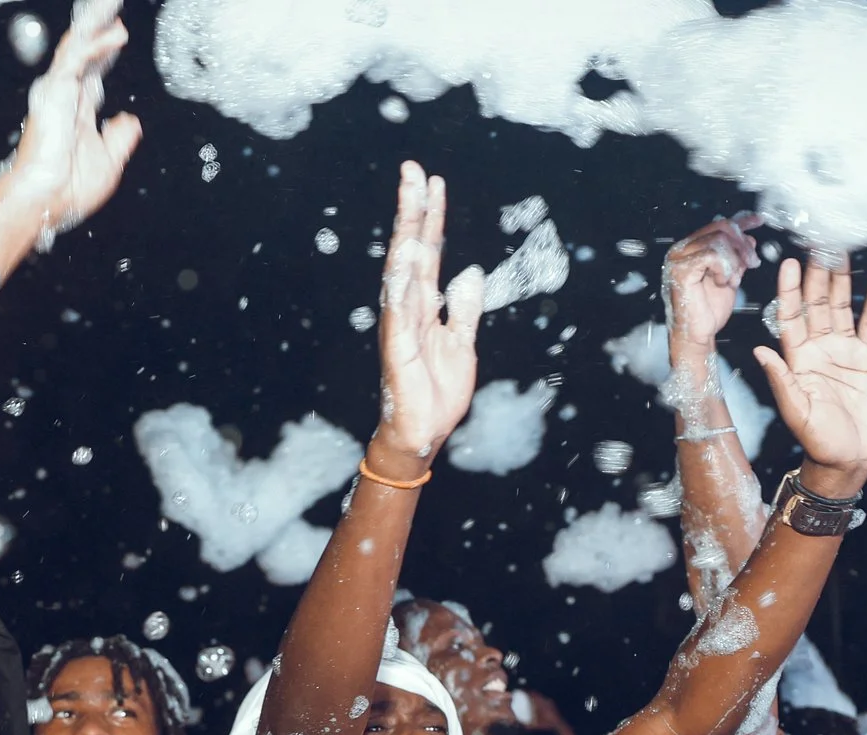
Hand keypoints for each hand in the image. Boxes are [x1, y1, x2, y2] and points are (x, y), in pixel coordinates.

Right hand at [2, 0, 141, 238]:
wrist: (46, 201)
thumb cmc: (68, 190)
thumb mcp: (109, 162)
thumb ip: (120, 139)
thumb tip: (131, 122)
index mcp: (77, 112)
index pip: (93, 71)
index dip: (106, 51)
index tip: (118, 33)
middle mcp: (67, 97)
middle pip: (85, 51)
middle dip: (99, 26)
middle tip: (113, 5)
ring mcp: (59, 92)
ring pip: (78, 45)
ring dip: (97, 23)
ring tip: (113, 4)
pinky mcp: (55, 91)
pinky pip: (76, 59)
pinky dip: (96, 45)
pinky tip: (115, 35)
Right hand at [374, 161, 483, 464]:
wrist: (422, 433)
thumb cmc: (436, 393)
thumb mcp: (462, 343)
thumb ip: (463, 309)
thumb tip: (469, 276)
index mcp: (423, 305)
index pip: (427, 251)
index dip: (431, 217)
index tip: (432, 182)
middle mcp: (407, 307)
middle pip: (411, 248)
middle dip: (413, 208)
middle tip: (413, 169)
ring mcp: (400, 324)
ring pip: (402, 268)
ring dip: (406, 231)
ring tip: (409, 196)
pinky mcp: (397, 346)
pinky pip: (399, 308)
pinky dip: (400, 280)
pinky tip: (404, 253)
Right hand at [664, 213, 762, 350]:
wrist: (697, 336)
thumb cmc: (708, 312)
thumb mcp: (730, 276)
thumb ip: (736, 256)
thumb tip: (749, 237)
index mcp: (691, 249)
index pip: (719, 224)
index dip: (741, 222)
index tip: (759, 221)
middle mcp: (681, 250)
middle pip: (721, 228)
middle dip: (742, 245)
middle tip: (751, 263)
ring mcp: (678, 259)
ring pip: (718, 240)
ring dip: (734, 260)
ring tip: (733, 279)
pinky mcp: (680, 271)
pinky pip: (711, 255)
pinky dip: (724, 268)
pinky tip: (723, 282)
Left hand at [753, 256, 866, 486]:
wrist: (851, 458)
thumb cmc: (819, 440)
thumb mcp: (796, 411)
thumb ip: (780, 379)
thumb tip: (759, 349)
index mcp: (798, 358)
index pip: (790, 316)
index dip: (789, 290)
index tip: (788, 264)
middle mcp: (820, 348)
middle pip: (818, 304)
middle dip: (817, 275)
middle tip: (819, 244)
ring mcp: (846, 349)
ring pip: (844, 306)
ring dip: (843, 280)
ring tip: (843, 252)